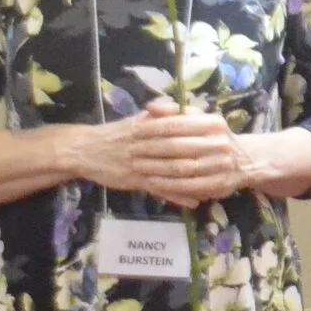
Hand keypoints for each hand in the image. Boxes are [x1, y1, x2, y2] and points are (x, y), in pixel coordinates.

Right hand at [67, 105, 252, 203]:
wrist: (82, 149)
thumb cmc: (115, 134)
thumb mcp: (137, 119)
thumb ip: (160, 114)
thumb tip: (185, 108)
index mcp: (144, 126)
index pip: (175, 123)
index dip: (198, 124)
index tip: (221, 124)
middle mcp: (142, 144)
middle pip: (176, 146)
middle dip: (204, 148)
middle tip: (228, 149)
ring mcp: (138, 164)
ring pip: (170, 170)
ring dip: (196, 174)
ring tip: (219, 176)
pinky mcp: (134, 181)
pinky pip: (159, 190)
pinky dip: (177, 196)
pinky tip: (195, 201)